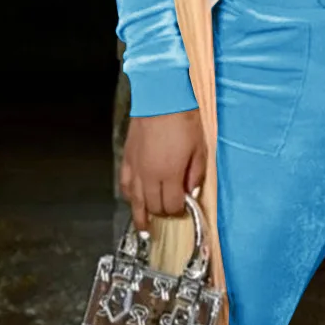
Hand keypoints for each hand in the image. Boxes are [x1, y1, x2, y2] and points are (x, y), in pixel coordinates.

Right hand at [119, 108, 206, 231]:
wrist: (161, 98)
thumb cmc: (183, 120)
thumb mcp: (200, 149)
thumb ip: (196, 174)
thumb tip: (192, 192)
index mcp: (169, 174)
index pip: (171, 205)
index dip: (179, 211)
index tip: (184, 209)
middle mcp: (149, 175)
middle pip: (153, 206)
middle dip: (163, 214)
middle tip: (169, 214)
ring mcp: (136, 168)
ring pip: (135, 200)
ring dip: (141, 214)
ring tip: (143, 226)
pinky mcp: (127, 159)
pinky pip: (125, 184)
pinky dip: (129, 196)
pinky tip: (133, 200)